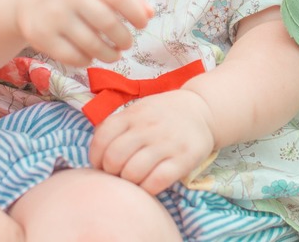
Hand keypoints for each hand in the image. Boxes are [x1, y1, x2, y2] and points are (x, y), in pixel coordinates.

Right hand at [15, 0, 151, 67]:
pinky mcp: (42, 37)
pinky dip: (88, 60)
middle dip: (124, 38)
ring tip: (114, 53)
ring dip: (110, 54)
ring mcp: (53, 16)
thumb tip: (150, 13)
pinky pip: (74, 58)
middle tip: (127, 43)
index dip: (136, 13)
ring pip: (93, 45)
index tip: (142, 24)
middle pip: (108, 24)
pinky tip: (91, 55)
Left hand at [88, 89, 215, 194]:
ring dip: (129, 182)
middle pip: (114, 158)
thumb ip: (118, 127)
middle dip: (111, 172)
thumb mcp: (138, 110)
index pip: (102, 138)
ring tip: (134, 180)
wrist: (202, 110)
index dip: (96, 157)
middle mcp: (148, 127)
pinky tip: (148, 185)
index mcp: (133, 114)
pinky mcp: (183, 158)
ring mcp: (166, 143)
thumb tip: (96, 156)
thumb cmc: (163, 114)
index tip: (101, 165)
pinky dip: (147, 189)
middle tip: (118, 174)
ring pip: (133, 172)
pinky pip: (157, 181)